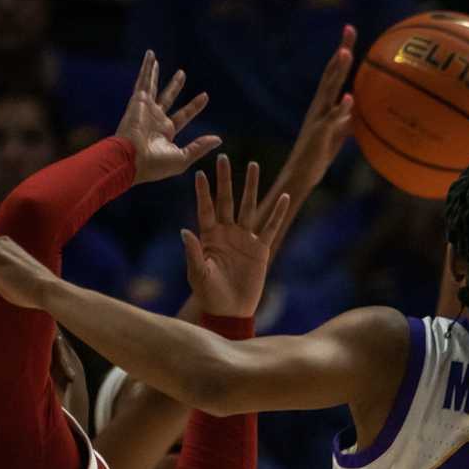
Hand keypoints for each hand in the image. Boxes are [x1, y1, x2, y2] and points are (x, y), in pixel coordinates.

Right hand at [117, 52, 221, 184]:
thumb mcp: (183, 157)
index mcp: (165, 133)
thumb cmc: (155, 165)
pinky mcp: (138, 101)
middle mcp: (155, 120)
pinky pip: (144, 81)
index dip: (194, 106)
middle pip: (167, 98)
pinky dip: (146, 68)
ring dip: (154, 72)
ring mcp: (145, 109)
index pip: (183, 116)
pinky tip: (151, 55)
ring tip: (155, 58)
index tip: (205, 96)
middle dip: (174, 86)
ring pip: (152, 86)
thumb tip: (219, 140)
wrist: (132, 160)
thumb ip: (199, 147)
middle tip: (182, 74)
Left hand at [181, 155, 289, 324]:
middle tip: (223, 157)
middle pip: (227, 200)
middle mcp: (227, 232)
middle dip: (225, 179)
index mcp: (209, 237)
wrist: (230, 311)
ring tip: (253, 165)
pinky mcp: (260, 249)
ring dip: (250, 186)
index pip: (206, 208)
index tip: (200, 173)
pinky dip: (277, 213)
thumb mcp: (198, 274)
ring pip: (248, 206)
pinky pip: (270, 227)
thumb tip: (185, 231)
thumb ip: (194, 253)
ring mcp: (245, 239)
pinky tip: (283, 196)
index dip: (203, 192)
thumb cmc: (210, 294)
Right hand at [279, 27, 356, 192]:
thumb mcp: (337, 135)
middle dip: (341, 51)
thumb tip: (358, 111)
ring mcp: (318, 118)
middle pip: (331, 73)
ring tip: (345, 54)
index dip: (342, 53)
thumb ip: (346, 121)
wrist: (301, 176)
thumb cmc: (318, 156)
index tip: (350, 31)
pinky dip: (340, 109)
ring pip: (328, 90)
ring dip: (337, 72)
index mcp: (324, 104)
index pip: (334, 73)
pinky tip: (349, 98)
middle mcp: (319, 106)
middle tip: (349, 30)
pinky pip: (331, 119)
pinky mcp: (319, 134)